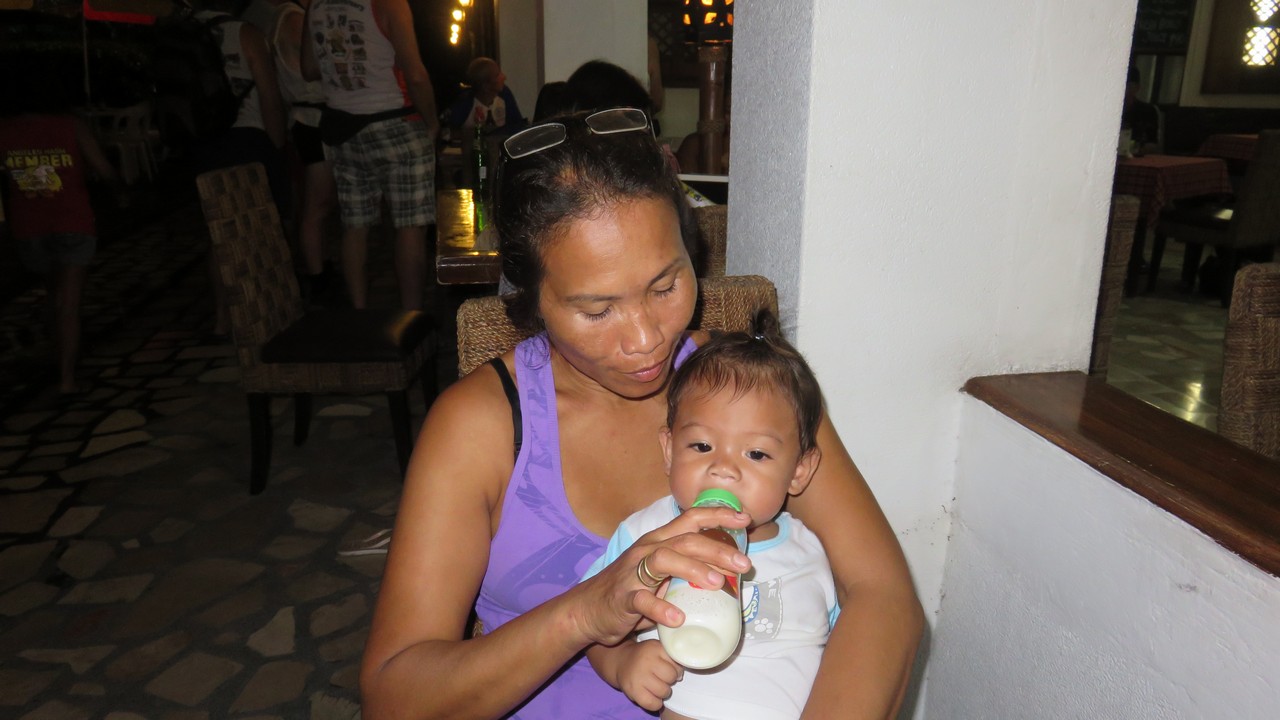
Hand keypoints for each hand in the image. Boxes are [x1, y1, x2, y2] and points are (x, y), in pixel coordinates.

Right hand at [571, 506, 751, 645]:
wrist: (588, 609)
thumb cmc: (631, 590)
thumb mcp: (659, 575)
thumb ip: (686, 571)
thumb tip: (726, 576)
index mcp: (658, 541)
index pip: (690, 519)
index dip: (718, 515)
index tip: (744, 518)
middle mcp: (646, 550)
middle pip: (685, 540)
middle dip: (717, 549)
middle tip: (744, 564)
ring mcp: (633, 572)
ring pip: (664, 560)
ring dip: (693, 570)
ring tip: (718, 583)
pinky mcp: (623, 597)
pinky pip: (642, 600)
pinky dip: (661, 608)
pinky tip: (678, 619)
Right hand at [615, 639, 681, 711]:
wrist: (621, 661)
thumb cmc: (645, 656)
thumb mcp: (657, 648)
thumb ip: (671, 655)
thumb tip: (683, 671)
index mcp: (655, 648)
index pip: (677, 663)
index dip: (676, 668)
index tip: (670, 668)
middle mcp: (647, 661)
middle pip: (671, 677)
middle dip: (670, 679)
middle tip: (663, 678)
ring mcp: (639, 677)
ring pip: (664, 691)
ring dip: (664, 692)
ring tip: (657, 686)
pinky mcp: (633, 691)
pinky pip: (653, 703)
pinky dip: (656, 703)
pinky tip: (652, 696)